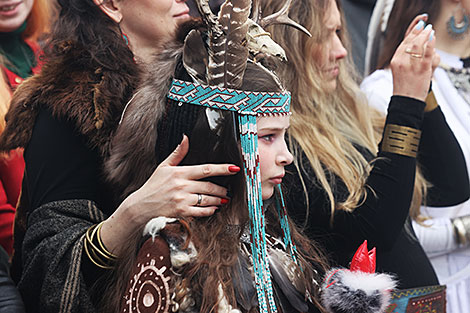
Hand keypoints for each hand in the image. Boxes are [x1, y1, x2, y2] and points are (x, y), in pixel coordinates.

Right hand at [101, 135, 239, 254]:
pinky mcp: (181, 211)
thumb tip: (185, 138)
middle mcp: (182, 186)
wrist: (141, 205)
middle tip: (228, 191)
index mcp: (180, 173)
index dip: (222, 169)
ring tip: (223, 200)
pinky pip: (201, 211)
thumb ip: (178, 153)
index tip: (234, 168)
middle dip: (222, 189)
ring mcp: (182, 199)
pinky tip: (213, 208)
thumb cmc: (153, 185)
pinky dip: (210, 210)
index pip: (206, 169)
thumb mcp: (164, 166)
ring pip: (207, 199)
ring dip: (218, 200)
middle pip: (209, 186)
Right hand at [391, 17, 436, 101]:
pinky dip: (431, 44)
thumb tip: (416, 46)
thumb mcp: (400, 70)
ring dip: (426, 35)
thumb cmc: (404, 87)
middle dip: (419, 31)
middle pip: (410, 41)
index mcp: (395, 61)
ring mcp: (411, 65)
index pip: (403, 42)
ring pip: (419, 45)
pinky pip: (427, 53)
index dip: (411, 32)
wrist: (406, 100)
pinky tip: (433, 39)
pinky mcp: (422, 69)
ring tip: (430, 32)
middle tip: (425, 27)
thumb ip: (406, 58)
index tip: (417, 26)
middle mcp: (401, 61)